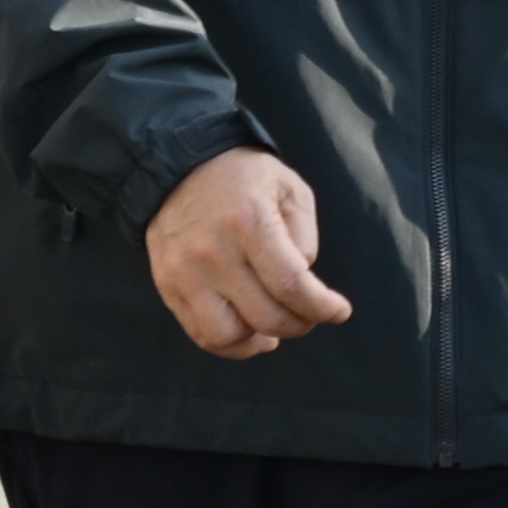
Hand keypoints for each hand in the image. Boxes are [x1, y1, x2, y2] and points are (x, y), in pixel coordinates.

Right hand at [146, 147, 352, 357]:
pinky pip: (201, 333)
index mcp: (248, 223)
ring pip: (228, 336)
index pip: (291, 285)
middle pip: (265, 316)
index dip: (321, 307)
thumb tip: (302, 285)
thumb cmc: (243, 177)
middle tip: (310, 315)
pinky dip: (231, 343)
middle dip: (300, 324)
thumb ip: (304, 236)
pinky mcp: (168, 285)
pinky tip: (249, 331)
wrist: (179, 164)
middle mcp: (213, 253)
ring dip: (260, 339)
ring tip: (276, 329)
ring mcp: (185, 273)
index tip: (339, 312)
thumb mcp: (289, 188)